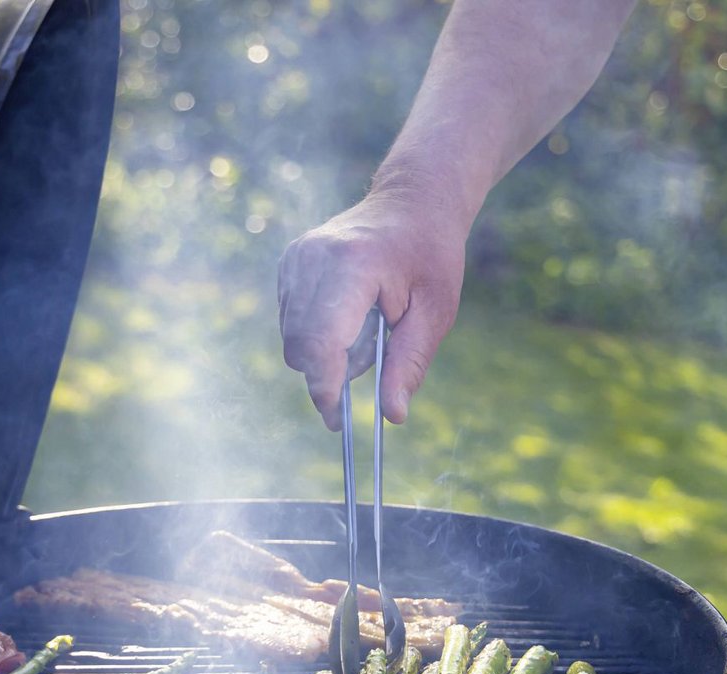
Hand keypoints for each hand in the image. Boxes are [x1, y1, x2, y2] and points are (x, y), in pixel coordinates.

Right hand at [278, 190, 468, 429]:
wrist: (414, 200)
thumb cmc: (431, 254)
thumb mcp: (436, 312)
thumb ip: (409, 364)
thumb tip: (393, 416)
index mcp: (353, 266)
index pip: (320, 342)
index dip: (325, 387)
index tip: (339, 421)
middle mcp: (313, 257)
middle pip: (299, 345)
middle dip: (328, 372)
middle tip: (371, 363)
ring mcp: (296, 256)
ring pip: (292, 336)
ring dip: (326, 351)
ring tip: (368, 327)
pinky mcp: (290, 261)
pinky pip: (291, 319)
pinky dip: (318, 332)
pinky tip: (351, 313)